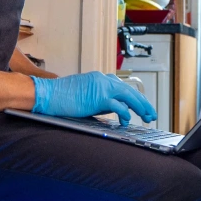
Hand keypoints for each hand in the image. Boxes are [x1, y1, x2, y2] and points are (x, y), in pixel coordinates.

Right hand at [31, 71, 156, 124]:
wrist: (48, 94)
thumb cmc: (63, 98)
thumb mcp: (86, 95)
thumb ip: (101, 99)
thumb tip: (114, 109)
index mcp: (101, 79)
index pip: (124, 87)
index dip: (136, 98)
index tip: (143, 107)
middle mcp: (104, 80)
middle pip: (130, 91)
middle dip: (143, 104)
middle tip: (151, 115)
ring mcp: (102, 87)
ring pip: (128, 96)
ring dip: (140, 107)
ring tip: (146, 118)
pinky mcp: (98, 97)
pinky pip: (118, 105)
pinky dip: (125, 113)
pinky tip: (127, 121)